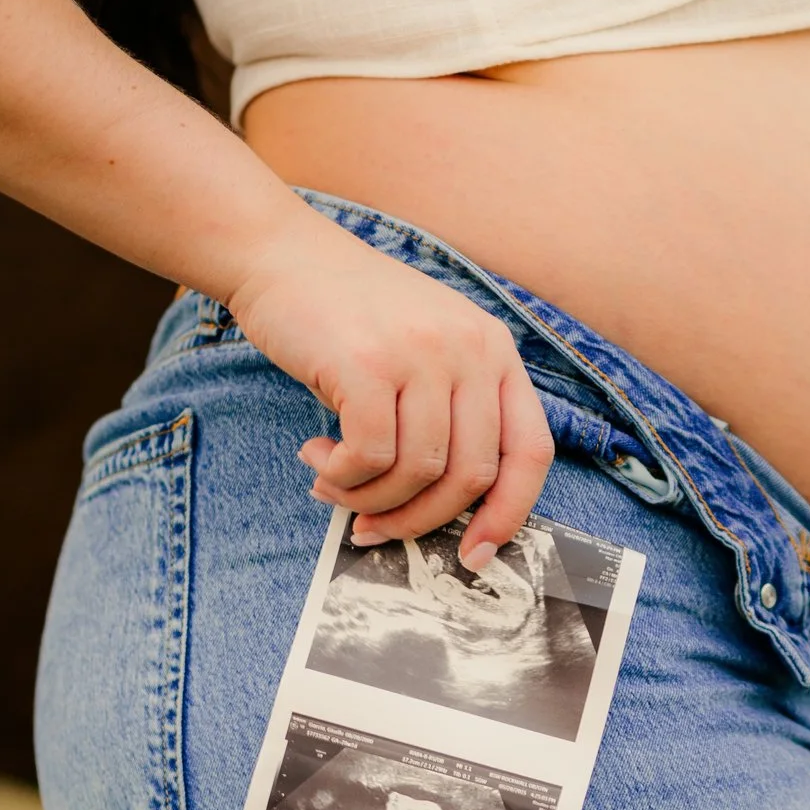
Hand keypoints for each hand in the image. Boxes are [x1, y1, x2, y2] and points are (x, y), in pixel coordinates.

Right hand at [224, 221, 553, 568]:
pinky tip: (317, 457)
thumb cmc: (348, 316)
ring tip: (332, 485)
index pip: (530, 451)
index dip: (508, 514)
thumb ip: (447, 413)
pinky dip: (340, 476)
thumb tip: (442, 511)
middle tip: (372, 528)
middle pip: (469, 476)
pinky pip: (368, 458)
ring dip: (367, 498)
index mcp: (494, 350)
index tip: (475, 554)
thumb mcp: (423, 349)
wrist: (279, 254)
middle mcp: (469, 348)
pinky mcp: (367, 364)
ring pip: (416, 472)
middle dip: (418, 520)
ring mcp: (420, 353)